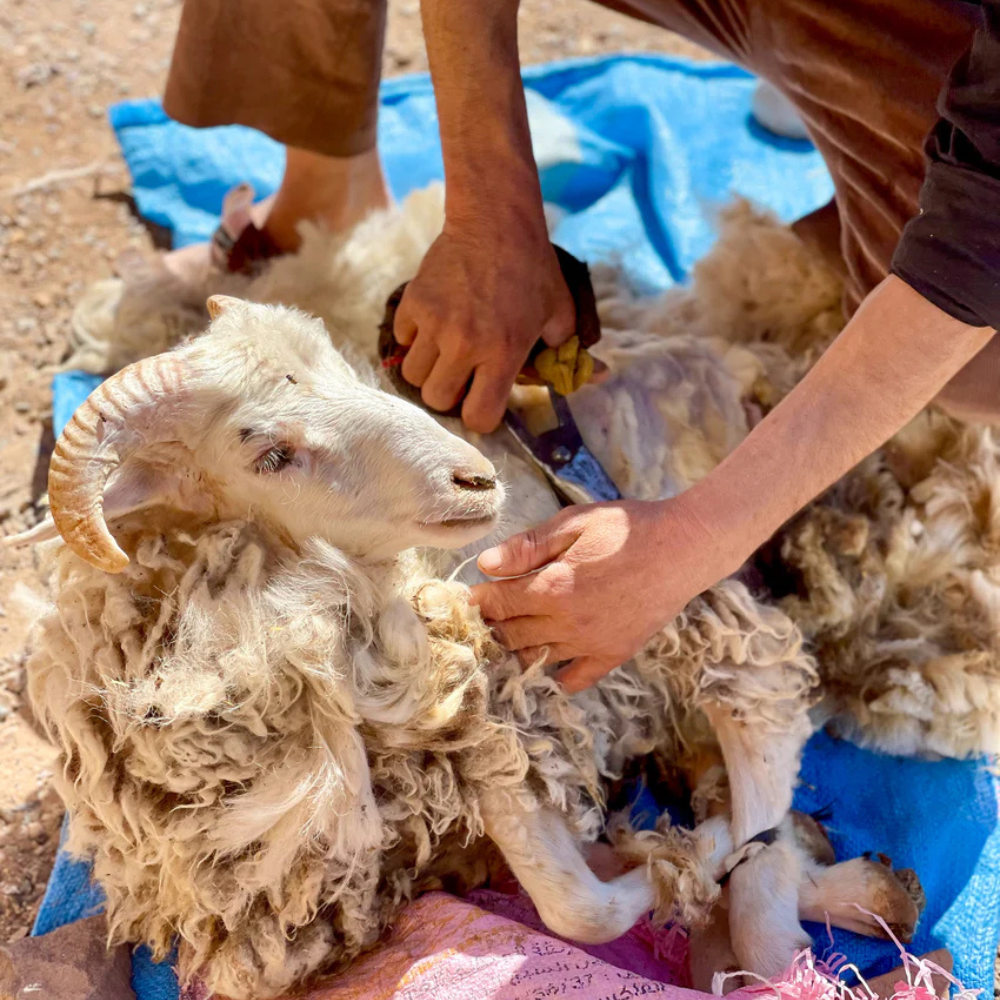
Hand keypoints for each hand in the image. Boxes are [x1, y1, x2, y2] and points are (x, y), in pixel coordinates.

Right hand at [393, 207, 575, 432]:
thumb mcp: (560, 313)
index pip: (479, 416)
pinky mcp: (414, 303)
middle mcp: (465, 344)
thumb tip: (597, 377)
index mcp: (503, 353)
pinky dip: (413, 338)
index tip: (484, 402)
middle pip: (438, 400)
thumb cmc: (532, 270)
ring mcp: (435, 324)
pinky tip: (432, 325)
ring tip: (443, 353)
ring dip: (428, 370)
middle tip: (462, 377)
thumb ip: (569, 351)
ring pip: (413, 375)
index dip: (482, 416)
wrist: (496, 222)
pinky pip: (402, 340)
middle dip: (450, 395)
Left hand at [470, 497, 731, 692]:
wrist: (684, 548)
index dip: (478, 601)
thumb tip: (485, 565)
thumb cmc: (628, 527)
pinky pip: (574, 679)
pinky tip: (545, 664)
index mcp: (554, 588)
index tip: (468, 597)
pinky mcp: (613, 655)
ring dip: (515, 650)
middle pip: (510, 636)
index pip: (498, 604)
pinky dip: (554, 677)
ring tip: (507, 636)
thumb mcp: (574, 522)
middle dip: (491, 626)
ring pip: (535, 659)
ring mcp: (591, 644)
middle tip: (483, 617)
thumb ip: (528, 546)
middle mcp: (568, 624)